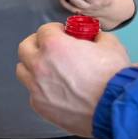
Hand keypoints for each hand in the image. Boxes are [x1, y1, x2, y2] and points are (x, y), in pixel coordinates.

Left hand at [16, 22, 129, 136]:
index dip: (55, 30)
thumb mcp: (110, 45)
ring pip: (23, 70)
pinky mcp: (39, 106)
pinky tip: (55, 90)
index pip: (44, 30)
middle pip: (25, 48)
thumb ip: (96, 37)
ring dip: (32, 66)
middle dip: (36, 44)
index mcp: (54, 46)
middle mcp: (39, 65)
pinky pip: (32, 92)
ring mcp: (36, 87)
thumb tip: (94, 37)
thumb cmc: (113, 77)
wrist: (114, 109)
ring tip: (48, 68)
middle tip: (48, 47)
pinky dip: (40, 88)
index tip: (62, 33)